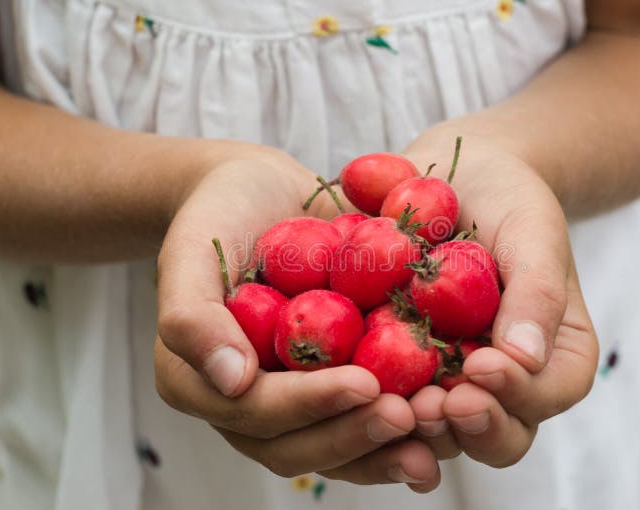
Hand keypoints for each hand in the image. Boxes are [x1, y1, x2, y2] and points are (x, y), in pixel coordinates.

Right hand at [154, 141, 440, 490]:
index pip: (258, 411)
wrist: (260, 191)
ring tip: (438, 433)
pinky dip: (405, 427)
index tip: (363, 384)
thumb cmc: (220, 213)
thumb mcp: (192, 250)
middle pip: (301, 445)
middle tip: (409, 415)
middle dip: (356, 434)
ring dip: (388, 447)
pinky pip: (366, 415)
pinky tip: (447, 422)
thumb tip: (231, 382)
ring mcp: (296, 396)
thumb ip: (192, 315)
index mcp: (205, 383)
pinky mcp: (335, 379)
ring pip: (338, 445)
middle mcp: (252, 403)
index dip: (310, 404)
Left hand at [403, 129, 598, 466]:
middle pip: (499, 434)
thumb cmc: (507, 199)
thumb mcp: (532, 231)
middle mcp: (507, 379)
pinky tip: (350, 391)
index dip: (518, 394)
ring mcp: (453, 380)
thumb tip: (527, 358)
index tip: (480, 367)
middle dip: (466, 426)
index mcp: (555, 354)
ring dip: (418, 429)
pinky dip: (374, 404)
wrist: (455, 177)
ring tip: (390, 404)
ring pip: (444, 431)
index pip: (550, 393)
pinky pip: (393, 399)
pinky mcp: (404, 368)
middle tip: (432, 406)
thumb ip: (537, 290)